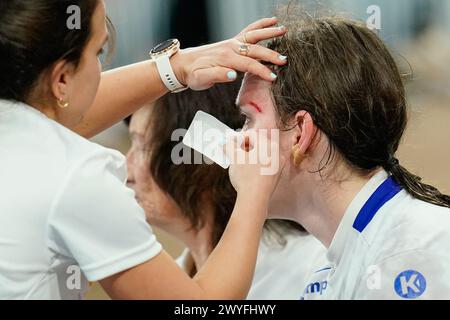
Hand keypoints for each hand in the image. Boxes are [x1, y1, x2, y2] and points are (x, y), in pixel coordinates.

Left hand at [172, 17, 286, 90]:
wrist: (183, 64)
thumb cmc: (193, 75)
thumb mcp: (201, 79)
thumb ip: (217, 76)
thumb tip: (234, 74)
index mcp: (225, 58)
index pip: (248, 64)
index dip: (262, 71)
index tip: (273, 77)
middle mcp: (230, 47)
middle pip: (254, 50)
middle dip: (270, 55)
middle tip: (284, 60)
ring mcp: (232, 43)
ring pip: (254, 36)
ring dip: (269, 33)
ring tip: (283, 30)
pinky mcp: (232, 42)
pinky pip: (248, 31)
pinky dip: (260, 25)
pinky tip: (272, 21)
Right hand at [225, 130, 285, 203]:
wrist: (255, 199)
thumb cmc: (246, 177)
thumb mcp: (235, 158)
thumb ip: (229, 146)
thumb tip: (225, 143)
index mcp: (268, 145)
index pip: (252, 134)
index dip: (238, 137)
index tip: (230, 143)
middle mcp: (277, 153)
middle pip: (258, 143)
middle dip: (244, 146)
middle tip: (234, 151)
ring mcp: (278, 164)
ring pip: (262, 154)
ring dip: (249, 154)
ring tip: (239, 161)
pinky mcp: (276, 175)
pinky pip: (265, 163)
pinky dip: (256, 163)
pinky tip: (247, 170)